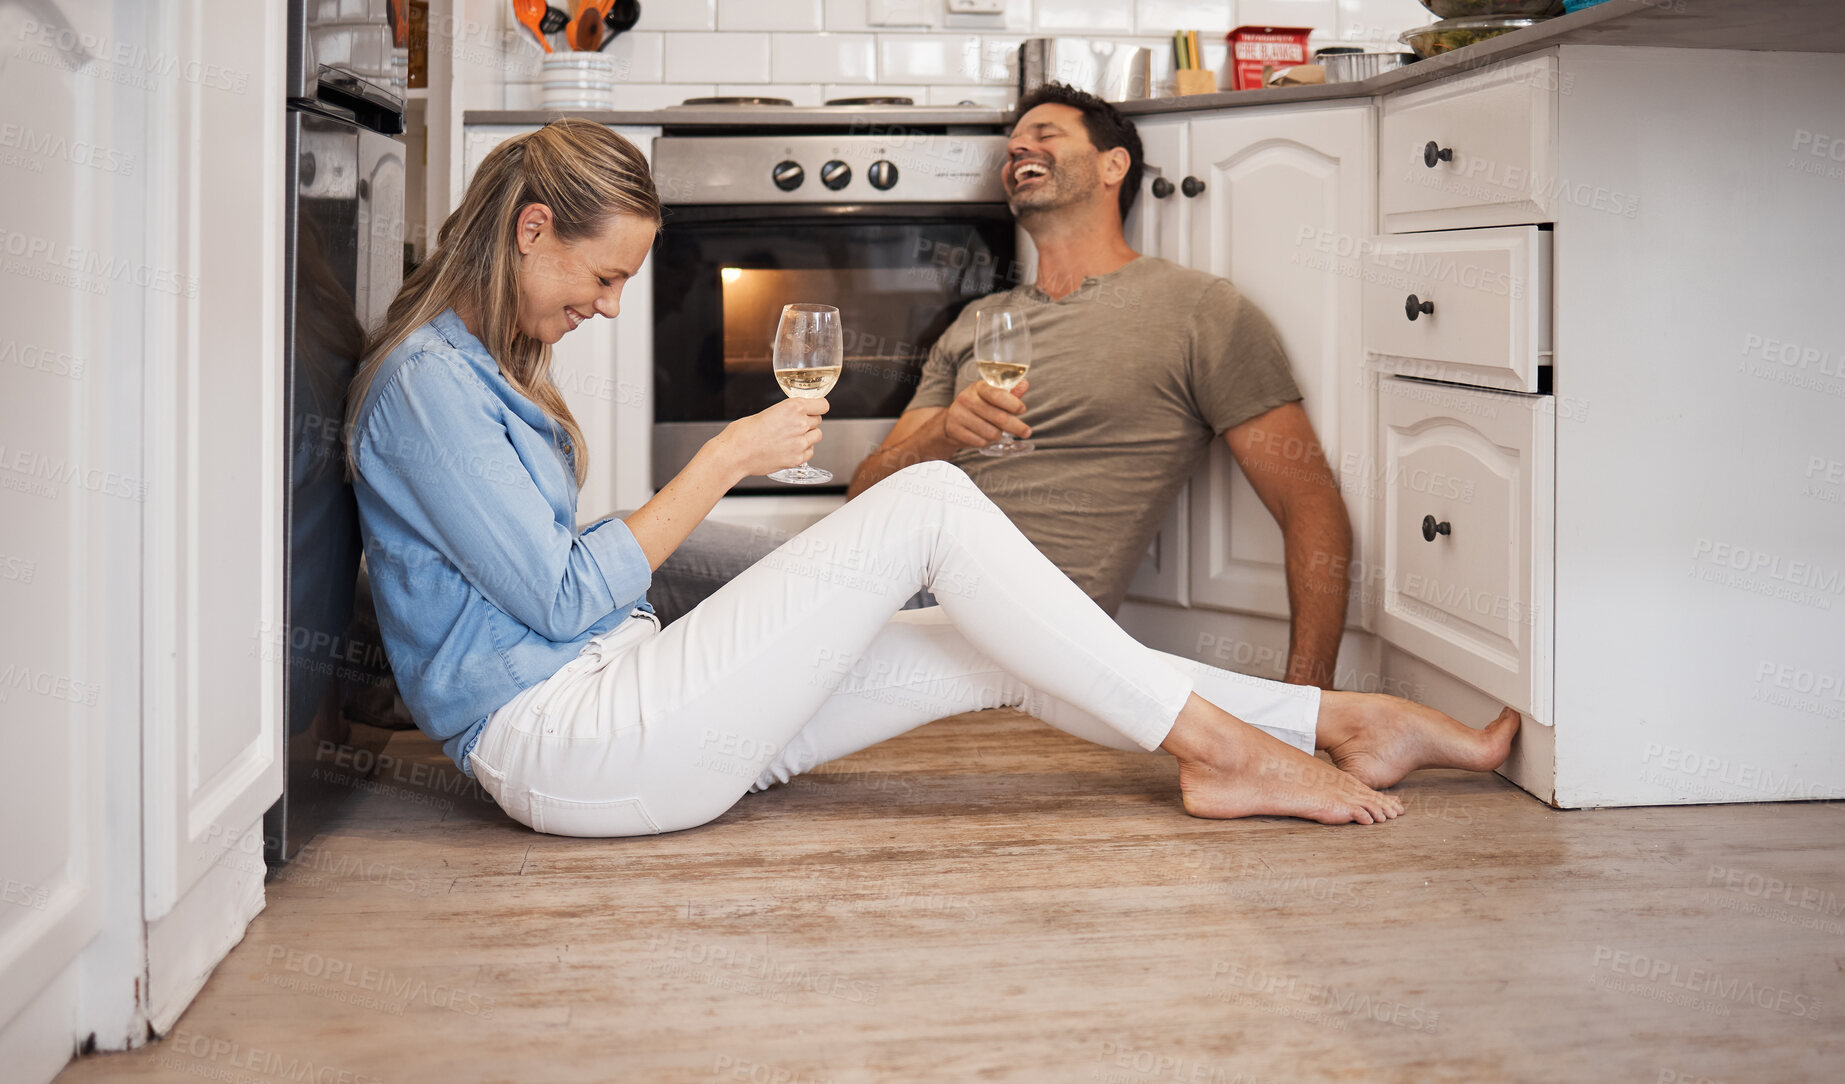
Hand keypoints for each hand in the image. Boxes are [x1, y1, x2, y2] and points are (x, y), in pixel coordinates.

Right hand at [712, 397, 828, 478]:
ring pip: (817, 436)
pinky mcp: (797, 459)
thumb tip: (795, 416)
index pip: (822, 405)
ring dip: (808, 436)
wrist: (735, 453)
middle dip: (808, 421)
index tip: (815, 409)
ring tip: (791, 437)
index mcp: (793, 407)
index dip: (818, 407)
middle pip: (818, 420)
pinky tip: (789, 448)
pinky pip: (810, 452)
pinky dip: (803, 450)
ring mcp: (800, 443)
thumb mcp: (768, 412)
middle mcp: (800, 424)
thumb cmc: (744, 432)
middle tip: (793, 425)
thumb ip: (787, 413)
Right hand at [940, 378, 1029, 449]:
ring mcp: (959, 415)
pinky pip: (980, 442)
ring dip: (999, 435)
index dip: (1012, 403)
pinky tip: (984, 436)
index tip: (1022, 409)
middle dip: (1016, 426)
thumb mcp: (992, 396)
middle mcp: (967, 399)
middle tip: (1026, 432)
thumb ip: (1009, 392)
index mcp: (979, 387)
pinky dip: (987, 442)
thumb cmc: (978, 407)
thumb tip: (1024, 384)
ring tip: (997, 431)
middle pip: (998, 417)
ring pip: (991, 433)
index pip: (997, 395)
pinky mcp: (955, 430)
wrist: (951, 420)